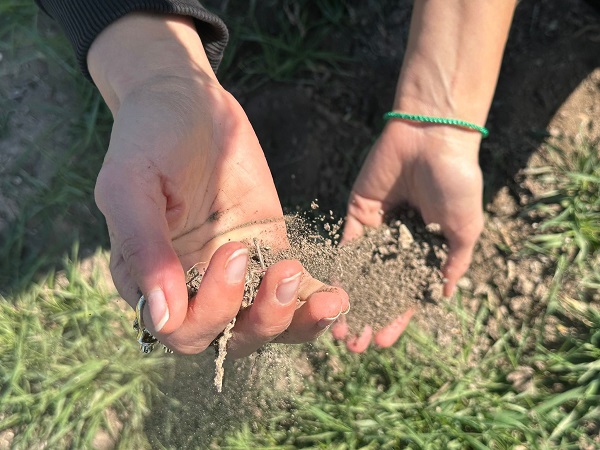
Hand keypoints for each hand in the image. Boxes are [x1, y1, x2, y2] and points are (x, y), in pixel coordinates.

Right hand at [90, 14, 347, 356]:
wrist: (190, 102)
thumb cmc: (151, 136)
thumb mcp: (132, 183)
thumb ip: (144, 247)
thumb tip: (160, 318)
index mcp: (150, 280)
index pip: (180, 331)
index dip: (210, 313)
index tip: (230, 254)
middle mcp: (194, 287)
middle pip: (231, 339)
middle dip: (263, 319)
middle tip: (281, 269)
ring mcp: (237, 273)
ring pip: (269, 326)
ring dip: (299, 322)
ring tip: (329, 300)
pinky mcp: (271, 253)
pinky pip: (296, 293)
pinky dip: (317, 302)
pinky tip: (338, 294)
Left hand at [333, 120, 483, 351]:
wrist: (432, 138)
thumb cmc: (457, 183)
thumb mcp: (464, 229)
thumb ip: (452, 263)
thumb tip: (443, 296)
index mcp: (424, 251)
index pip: (407, 294)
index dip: (395, 319)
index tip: (382, 342)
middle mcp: (397, 245)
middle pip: (378, 289)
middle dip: (366, 317)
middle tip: (352, 346)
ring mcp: (376, 231)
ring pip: (358, 274)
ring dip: (348, 301)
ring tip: (336, 330)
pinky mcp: (357, 215)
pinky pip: (346, 247)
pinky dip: (338, 271)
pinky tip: (329, 295)